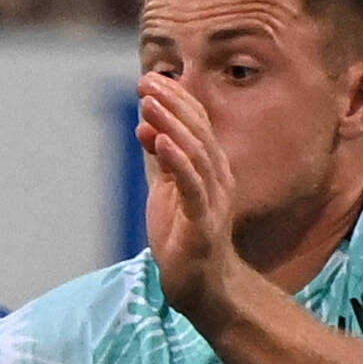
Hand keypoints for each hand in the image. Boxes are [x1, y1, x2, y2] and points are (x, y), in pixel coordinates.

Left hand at [137, 73, 246, 327]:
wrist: (199, 285)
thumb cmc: (183, 237)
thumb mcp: (167, 191)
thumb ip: (159, 160)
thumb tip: (145, 126)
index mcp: (209, 168)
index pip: (195, 125)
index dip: (175, 99)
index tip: (151, 78)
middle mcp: (217, 178)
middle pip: (197, 131)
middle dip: (172, 103)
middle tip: (147, 81)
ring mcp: (213, 199)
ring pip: (195, 153)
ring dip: (172, 124)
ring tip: (149, 103)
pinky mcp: (203, 223)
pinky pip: (192, 186)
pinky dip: (176, 161)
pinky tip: (161, 141)